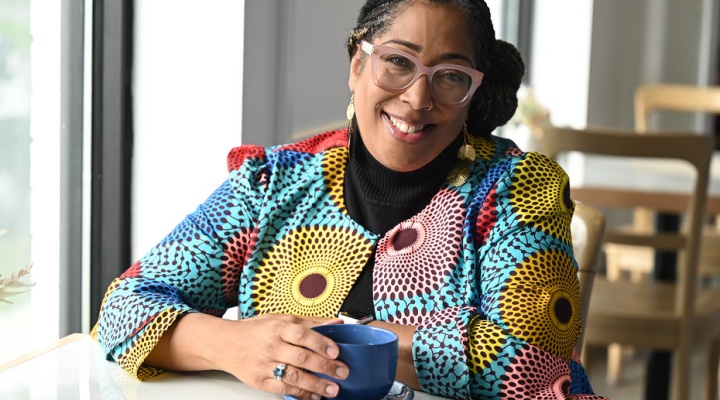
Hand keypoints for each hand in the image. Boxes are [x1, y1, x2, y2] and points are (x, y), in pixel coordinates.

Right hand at [220, 314, 347, 399]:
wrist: (225, 343)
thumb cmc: (256, 330)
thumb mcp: (281, 319)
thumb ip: (310, 323)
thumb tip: (337, 323)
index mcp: (277, 328)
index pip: (302, 335)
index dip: (320, 343)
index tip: (336, 351)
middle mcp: (271, 346)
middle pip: (300, 358)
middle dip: (324, 367)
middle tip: (343, 372)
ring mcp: (264, 365)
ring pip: (293, 376)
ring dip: (316, 384)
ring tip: (333, 389)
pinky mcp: (260, 381)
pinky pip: (283, 389)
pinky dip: (301, 394)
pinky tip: (315, 396)